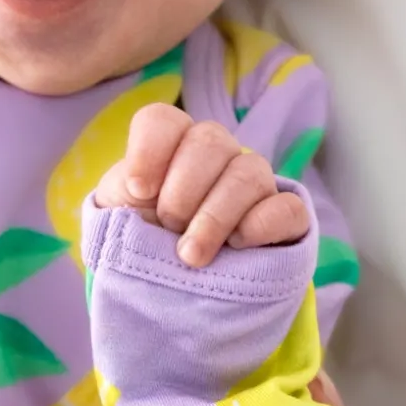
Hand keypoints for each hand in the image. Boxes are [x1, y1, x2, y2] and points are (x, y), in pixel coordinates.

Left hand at [93, 104, 308, 266]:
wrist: (169, 285)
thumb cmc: (144, 243)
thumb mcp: (117, 220)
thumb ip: (120, 200)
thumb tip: (137, 192)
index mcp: (171, 145)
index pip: (162, 120)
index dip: (150, 150)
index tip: (138, 191)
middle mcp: (216, 154)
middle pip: (209, 141)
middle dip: (182, 190)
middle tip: (167, 227)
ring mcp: (253, 182)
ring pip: (249, 173)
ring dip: (215, 216)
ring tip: (191, 254)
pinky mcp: (282, 217)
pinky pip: (288, 208)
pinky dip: (262, 225)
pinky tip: (237, 245)